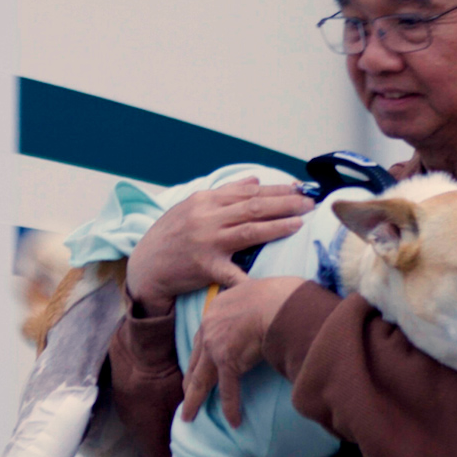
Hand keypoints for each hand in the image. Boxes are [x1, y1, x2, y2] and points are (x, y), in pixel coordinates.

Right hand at [125, 178, 313, 315]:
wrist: (145, 266)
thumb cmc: (171, 235)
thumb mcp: (193, 207)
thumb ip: (225, 193)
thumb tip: (256, 180)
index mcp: (205, 201)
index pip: (248, 192)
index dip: (277, 190)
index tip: (299, 189)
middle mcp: (207, 218)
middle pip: (254, 207)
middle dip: (285, 203)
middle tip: (311, 203)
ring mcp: (207, 242)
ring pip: (250, 230)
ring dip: (279, 225)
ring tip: (301, 222)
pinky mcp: (206, 267)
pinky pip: (233, 273)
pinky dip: (251, 276)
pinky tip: (273, 277)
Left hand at [181, 277, 307, 426]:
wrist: (280, 300)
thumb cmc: (278, 295)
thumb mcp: (254, 294)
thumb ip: (248, 307)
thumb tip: (260, 317)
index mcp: (214, 310)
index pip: (202, 338)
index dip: (198, 357)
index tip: (195, 369)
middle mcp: (209, 327)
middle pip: (195, 361)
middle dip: (189, 382)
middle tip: (185, 397)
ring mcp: (215, 345)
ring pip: (201, 380)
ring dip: (194, 401)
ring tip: (189, 416)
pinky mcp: (228, 360)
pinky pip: (228, 390)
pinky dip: (231, 407)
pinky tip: (233, 421)